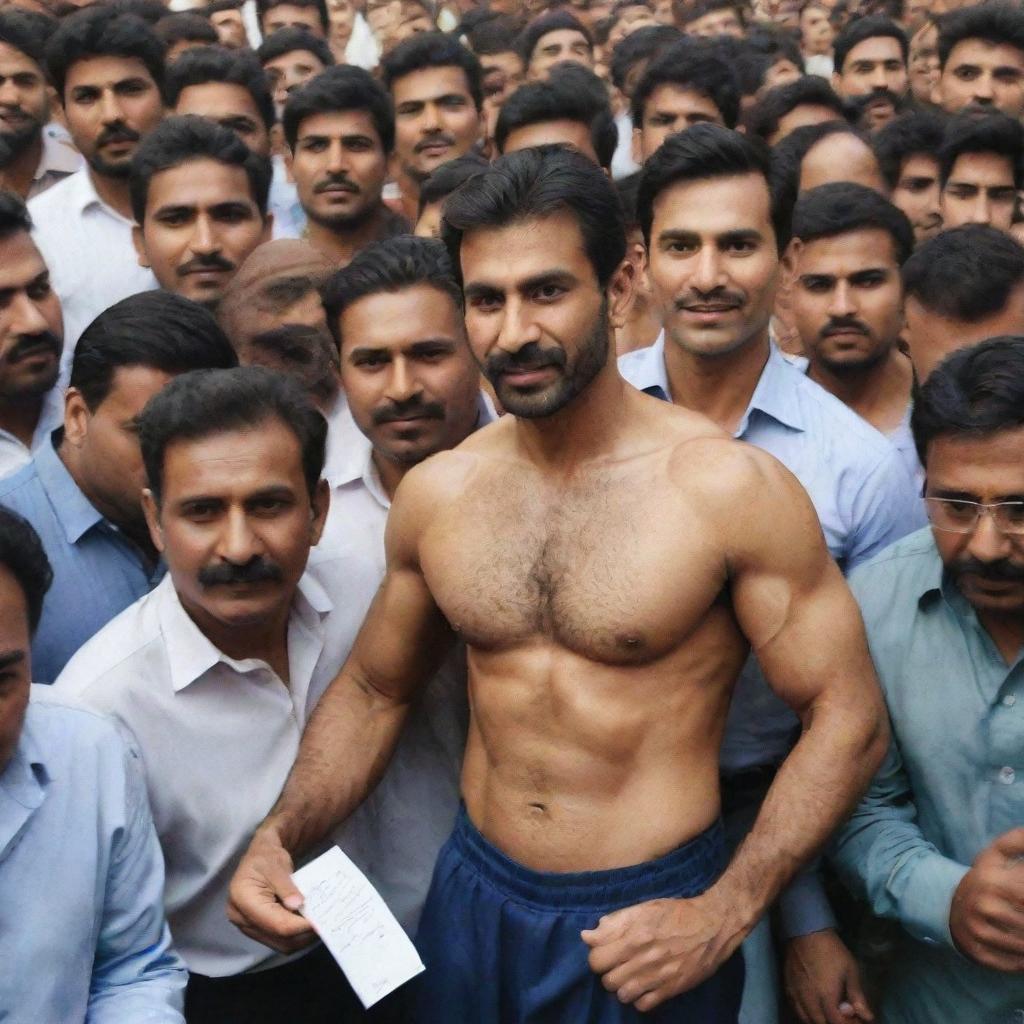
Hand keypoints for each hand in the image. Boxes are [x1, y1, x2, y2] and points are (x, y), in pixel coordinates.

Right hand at [226, 822, 318, 953]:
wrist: (259, 857)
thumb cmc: (267, 857)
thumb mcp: (277, 864)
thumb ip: (287, 887)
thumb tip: (298, 905)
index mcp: (242, 899)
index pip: (275, 923)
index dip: (299, 926)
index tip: (320, 923)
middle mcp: (240, 917)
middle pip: (277, 937)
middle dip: (302, 934)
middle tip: (324, 924)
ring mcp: (246, 925)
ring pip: (279, 943)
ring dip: (300, 937)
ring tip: (318, 925)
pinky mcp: (255, 928)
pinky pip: (278, 939)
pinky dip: (294, 935)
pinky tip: (307, 924)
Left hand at [581, 891, 742, 1011]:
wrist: (712, 924)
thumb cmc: (675, 912)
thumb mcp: (643, 908)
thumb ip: (614, 922)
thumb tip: (587, 936)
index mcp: (634, 935)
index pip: (596, 958)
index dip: (597, 956)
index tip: (604, 952)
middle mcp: (644, 957)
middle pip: (607, 979)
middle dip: (608, 972)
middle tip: (617, 964)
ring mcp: (659, 975)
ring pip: (622, 994)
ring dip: (622, 987)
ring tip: (629, 977)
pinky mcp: (672, 988)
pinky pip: (644, 1005)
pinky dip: (639, 999)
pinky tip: (643, 987)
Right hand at [784, 929, 873, 1023]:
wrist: (806, 931)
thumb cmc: (832, 950)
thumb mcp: (850, 970)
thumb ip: (857, 996)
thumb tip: (867, 1017)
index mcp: (826, 995)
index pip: (837, 1022)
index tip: (856, 1020)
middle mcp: (809, 999)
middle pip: (821, 1023)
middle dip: (834, 1023)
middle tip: (843, 1016)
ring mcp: (796, 993)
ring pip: (807, 1019)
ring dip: (820, 1021)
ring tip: (829, 1014)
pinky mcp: (788, 987)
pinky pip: (796, 1009)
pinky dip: (806, 1014)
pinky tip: (813, 1009)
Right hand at [950, 827, 1023, 971]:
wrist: (946, 903)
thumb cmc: (984, 879)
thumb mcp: (995, 856)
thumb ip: (1016, 842)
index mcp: (992, 880)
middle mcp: (983, 906)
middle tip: (1023, 913)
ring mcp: (979, 931)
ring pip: (1023, 946)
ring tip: (1023, 930)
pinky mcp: (977, 952)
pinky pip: (1011, 964)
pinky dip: (1022, 961)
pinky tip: (1022, 951)